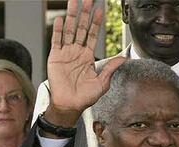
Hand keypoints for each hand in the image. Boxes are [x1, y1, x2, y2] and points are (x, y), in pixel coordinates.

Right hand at [46, 0, 124, 126]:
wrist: (69, 105)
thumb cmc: (85, 97)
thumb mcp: (102, 83)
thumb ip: (110, 69)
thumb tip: (123, 59)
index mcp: (87, 57)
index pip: (93, 35)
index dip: (96, 23)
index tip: (100, 10)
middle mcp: (76, 52)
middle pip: (81, 28)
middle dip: (85, 14)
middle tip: (88, 0)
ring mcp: (65, 53)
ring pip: (69, 31)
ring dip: (72, 17)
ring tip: (74, 2)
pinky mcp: (55, 57)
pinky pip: (57, 41)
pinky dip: (58, 30)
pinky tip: (61, 20)